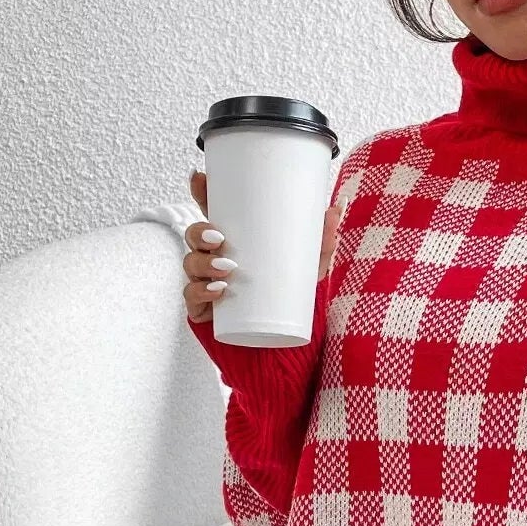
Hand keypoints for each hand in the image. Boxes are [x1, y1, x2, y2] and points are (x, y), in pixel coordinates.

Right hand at [184, 170, 339, 324]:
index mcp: (235, 243)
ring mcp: (206, 284)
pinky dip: (201, 292)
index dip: (201, 194)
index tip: (200, 177)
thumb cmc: (287, 302)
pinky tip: (217, 291)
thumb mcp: (308, 271)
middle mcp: (214, 260)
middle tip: (219, 237)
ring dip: (204, 262)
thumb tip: (335, 208)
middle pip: (194, 236)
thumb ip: (321, 242)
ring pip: (191, 264)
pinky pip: (192, 297)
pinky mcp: (203, 311)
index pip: (212, 213)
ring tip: (226, 267)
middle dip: (200, 231)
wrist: (279, 348)